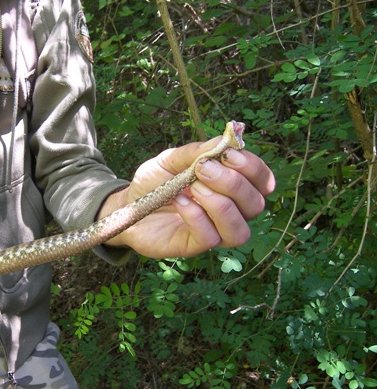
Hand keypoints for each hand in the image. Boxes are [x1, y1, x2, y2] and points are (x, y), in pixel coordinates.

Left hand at [99, 137, 275, 257]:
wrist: (126, 205)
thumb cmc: (153, 182)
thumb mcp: (171, 159)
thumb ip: (196, 152)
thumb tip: (224, 141)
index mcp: (230, 187)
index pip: (262, 181)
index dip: (253, 169)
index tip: (228, 155)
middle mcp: (229, 212)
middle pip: (255, 205)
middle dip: (234, 184)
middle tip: (203, 169)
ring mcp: (213, 232)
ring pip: (240, 231)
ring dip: (220, 206)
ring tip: (193, 188)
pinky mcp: (193, 246)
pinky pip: (209, 238)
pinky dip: (196, 217)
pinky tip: (179, 202)